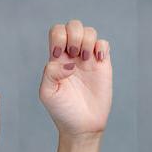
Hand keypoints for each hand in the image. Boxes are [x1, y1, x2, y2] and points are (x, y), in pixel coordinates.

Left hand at [40, 20, 111, 138]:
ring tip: (85, 59)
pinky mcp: (104, 66)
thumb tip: (69, 62)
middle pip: (73, 26)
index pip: (56, 32)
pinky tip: (98, 60)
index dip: (58, 37)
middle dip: (73, 35)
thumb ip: (50, 73)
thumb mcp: (47, 93)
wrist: (82, 125)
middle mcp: (72, 56)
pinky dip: (101, 47)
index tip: (58, 55)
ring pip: (90, 32)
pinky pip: (104, 44)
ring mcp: (89, 60)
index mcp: (56, 59)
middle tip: (73, 54)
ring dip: (87, 40)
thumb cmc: (62, 111)